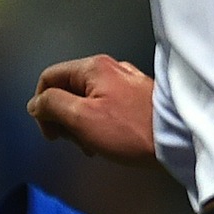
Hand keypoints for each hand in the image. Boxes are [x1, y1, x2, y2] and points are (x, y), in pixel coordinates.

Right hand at [28, 56, 154, 165]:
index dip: (42, 106)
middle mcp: (109, 68)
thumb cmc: (132, 130)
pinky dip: (100, 123)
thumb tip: (36, 103)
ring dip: (81, 124)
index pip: (49, 78)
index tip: (50, 131)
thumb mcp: (81, 118)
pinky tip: (108, 141)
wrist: (178, 139)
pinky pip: (106, 106)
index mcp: (92, 68)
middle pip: (68, 88)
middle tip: (73, 141)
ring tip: (92, 145)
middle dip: (64, 117)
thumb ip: (52, 106)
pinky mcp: (138, 97)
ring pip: (87, 99)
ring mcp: (125, 81)